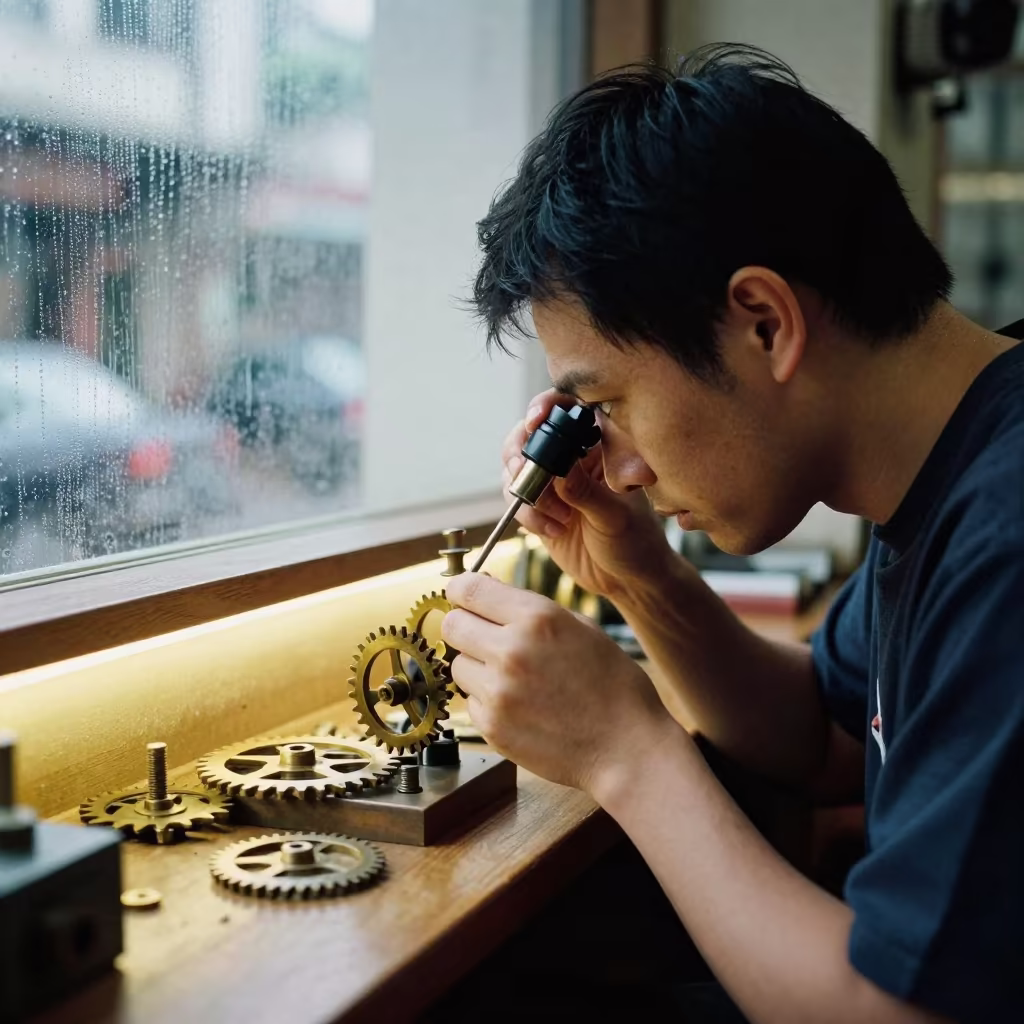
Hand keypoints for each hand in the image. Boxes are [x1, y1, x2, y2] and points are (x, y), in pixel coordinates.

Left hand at [442, 572, 681, 794]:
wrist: (626, 748)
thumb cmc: (612, 686)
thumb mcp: (581, 628)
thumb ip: (530, 608)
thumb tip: (485, 589)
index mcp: (537, 618)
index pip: (468, 589)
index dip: (460, 590)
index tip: (462, 595)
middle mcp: (511, 650)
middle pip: (452, 624)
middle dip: (465, 626)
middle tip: (485, 636)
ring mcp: (498, 691)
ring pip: (458, 664)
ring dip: (476, 666)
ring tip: (513, 678)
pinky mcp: (491, 726)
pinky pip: (470, 701)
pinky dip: (487, 701)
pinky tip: (520, 706)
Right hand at [505, 390, 674, 599]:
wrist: (627, 579)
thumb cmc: (636, 540)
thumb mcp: (615, 516)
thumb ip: (586, 492)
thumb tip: (558, 468)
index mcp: (598, 445)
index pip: (567, 408)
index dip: (546, 406)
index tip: (535, 420)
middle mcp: (571, 457)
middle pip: (529, 435)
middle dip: (523, 454)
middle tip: (525, 472)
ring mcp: (552, 482)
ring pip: (516, 468)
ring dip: (529, 492)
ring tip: (558, 517)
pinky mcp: (538, 507)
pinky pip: (517, 501)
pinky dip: (529, 515)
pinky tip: (555, 531)